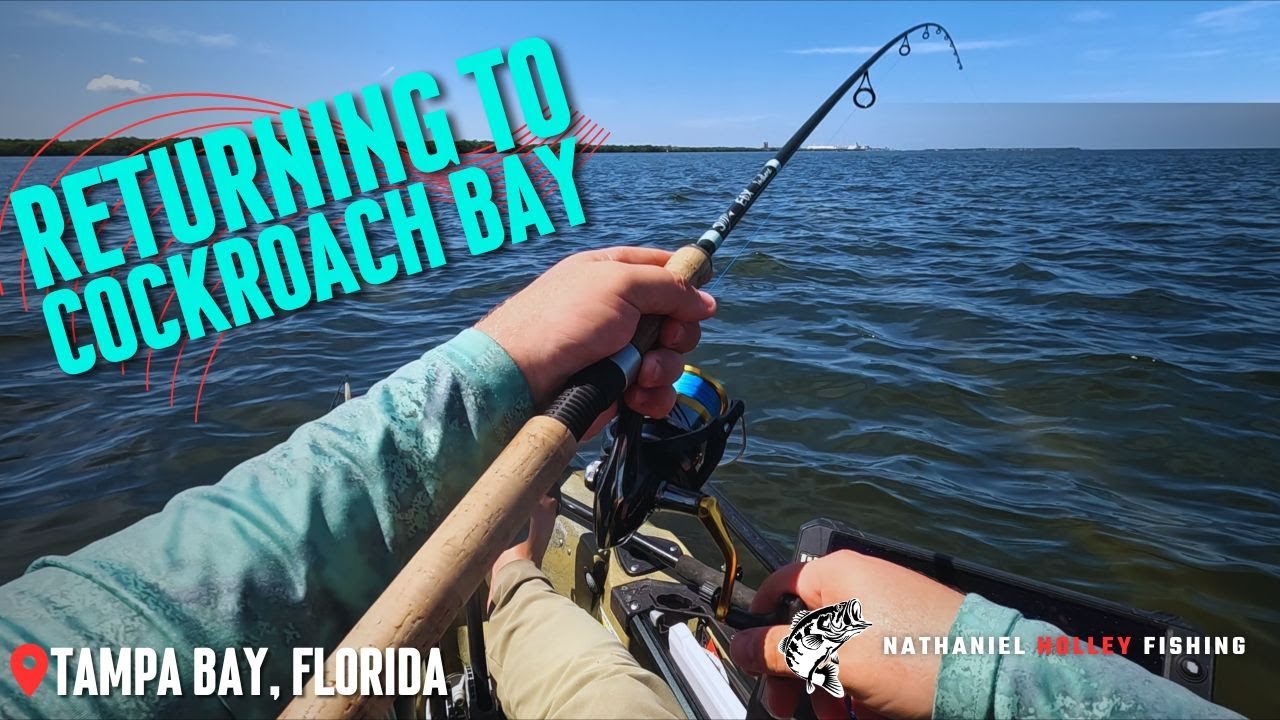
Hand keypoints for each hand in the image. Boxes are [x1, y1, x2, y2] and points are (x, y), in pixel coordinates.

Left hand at [475, 247, 715, 426]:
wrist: (523, 379)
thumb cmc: (564, 320)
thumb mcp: (620, 285)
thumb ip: (669, 287)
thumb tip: (706, 302)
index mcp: (614, 273)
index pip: (662, 267)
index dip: (687, 278)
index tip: (703, 292)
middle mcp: (619, 311)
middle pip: (675, 318)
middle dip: (678, 332)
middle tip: (665, 338)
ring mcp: (618, 351)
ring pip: (670, 358)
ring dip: (664, 367)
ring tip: (641, 374)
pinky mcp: (618, 388)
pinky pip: (656, 391)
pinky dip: (653, 396)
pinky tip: (635, 397)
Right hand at [730, 550, 965, 719]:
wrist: (994, 672)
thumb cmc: (913, 657)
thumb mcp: (835, 660)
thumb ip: (778, 652)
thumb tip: (736, 646)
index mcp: (838, 574)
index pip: (778, 587)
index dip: (758, 624)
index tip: (750, 660)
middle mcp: (861, 584)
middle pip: (807, 628)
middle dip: (796, 674)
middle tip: (788, 709)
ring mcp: (888, 608)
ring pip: (838, 650)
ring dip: (829, 690)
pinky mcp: (909, 633)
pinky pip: (869, 659)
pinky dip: (861, 688)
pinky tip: (868, 715)